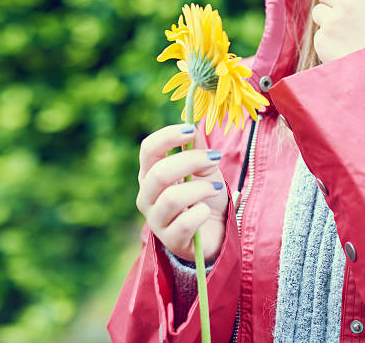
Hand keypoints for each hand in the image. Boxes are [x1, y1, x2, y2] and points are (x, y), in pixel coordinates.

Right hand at [136, 123, 227, 262]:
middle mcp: (147, 196)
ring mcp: (156, 220)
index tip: (191, 129)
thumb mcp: (205, 168)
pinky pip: (184, 224)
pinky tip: (206, 211)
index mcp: (151, 173)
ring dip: (200, 189)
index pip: (148, 149)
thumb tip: (196, 124)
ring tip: (217, 188)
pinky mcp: (171, 241)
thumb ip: (198, 149)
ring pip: (171, 199)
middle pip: (159, 172)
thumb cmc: (205, 195)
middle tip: (215, 158)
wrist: (216, 230)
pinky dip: (200, 213)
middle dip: (190, 161)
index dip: (167, 136)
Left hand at [311, 0, 364, 62]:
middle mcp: (349, 2)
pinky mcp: (322, 39)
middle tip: (346, 19)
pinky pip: (318, 34)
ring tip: (347, 38)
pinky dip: (327, 42)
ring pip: (319, 12)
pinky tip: (344, 52)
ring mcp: (334, 21)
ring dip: (328, 22)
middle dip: (331, 2)